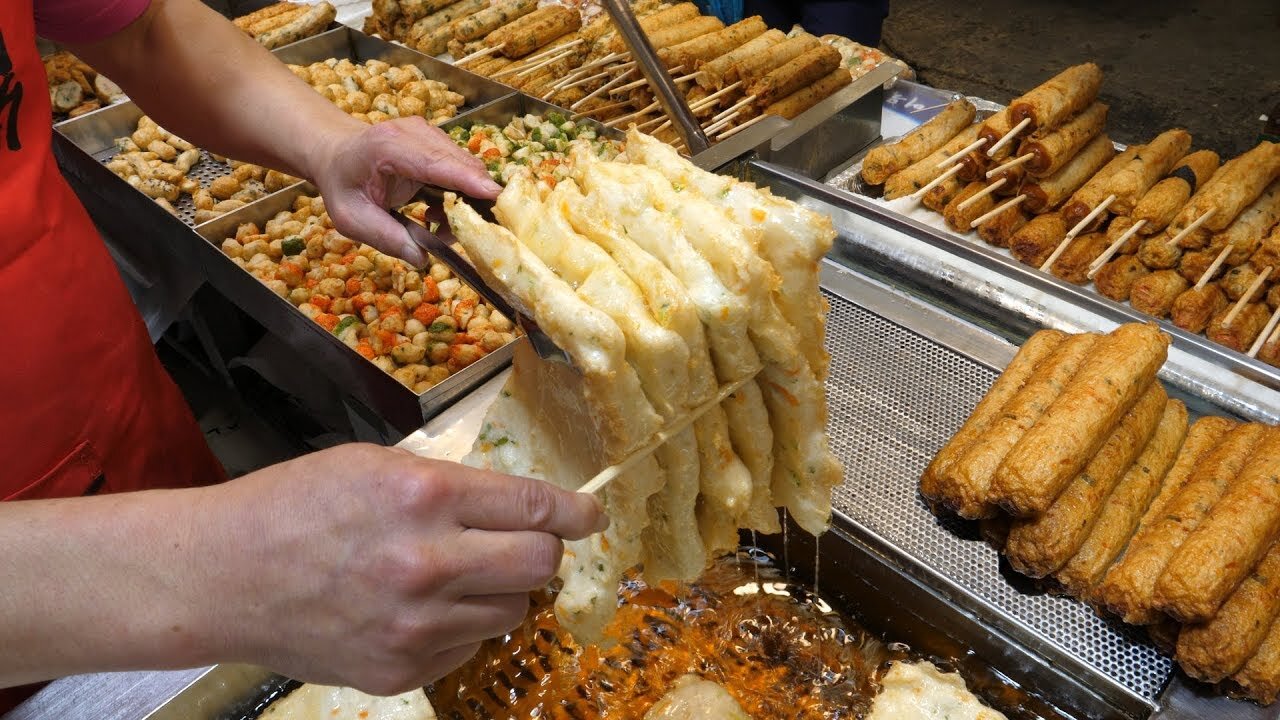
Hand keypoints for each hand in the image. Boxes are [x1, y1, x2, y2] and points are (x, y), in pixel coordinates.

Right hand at [193, 444, 604, 693]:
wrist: (224, 576)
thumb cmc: (295, 506)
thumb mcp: (376, 465)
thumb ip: (452, 486)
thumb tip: (521, 507)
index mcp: (424, 496)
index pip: (536, 509)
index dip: (578, 512)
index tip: (593, 515)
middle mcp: (428, 563)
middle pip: (540, 565)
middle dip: (541, 551)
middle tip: (517, 544)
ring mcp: (416, 625)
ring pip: (512, 611)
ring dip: (497, 591)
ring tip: (448, 575)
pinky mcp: (401, 669)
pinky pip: (468, 647)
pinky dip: (458, 628)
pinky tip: (414, 608)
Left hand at [311, 117, 502, 265]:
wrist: (336, 153)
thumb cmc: (343, 185)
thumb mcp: (352, 218)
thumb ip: (386, 238)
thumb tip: (421, 258)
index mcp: (388, 146)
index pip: (437, 163)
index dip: (468, 180)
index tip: (496, 198)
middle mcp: (414, 132)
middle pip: (462, 164)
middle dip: (471, 202)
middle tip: (453, 236)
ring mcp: (429, 132)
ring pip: (467, 168)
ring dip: (463, 201)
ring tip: (434, 223)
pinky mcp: (438, 140)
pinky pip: (463, 168)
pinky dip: (459, 193)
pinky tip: (435, 211)